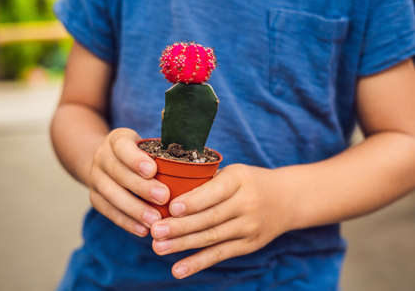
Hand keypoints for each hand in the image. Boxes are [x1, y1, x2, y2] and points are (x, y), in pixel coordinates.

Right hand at [88, 128, 169, 236]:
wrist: (107, 162)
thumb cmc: (139, 154)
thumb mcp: (147, 144)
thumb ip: (162, 152)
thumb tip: (196, 164)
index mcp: (117, 140)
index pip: (123, 147)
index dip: (136, 159)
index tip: (153, 170)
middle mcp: (102, 157)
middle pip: (118, 173)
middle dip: (141, 187)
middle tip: (164, 197)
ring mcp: (96, 178)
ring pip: (111, 194)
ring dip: (134, 209)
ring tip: (155, 220)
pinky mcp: (95, 198)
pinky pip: (109, 211)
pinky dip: (126, 222)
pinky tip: (143, 230)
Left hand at [150, 164, 295, 278]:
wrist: (287, 199)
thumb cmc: (249, 182)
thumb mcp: (234, 173)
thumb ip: (208, 181)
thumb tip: (168, 193)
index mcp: (240, 179)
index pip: (215, 191)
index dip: (194, 201)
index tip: (172, 208)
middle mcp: (247, 203)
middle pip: (210, 217)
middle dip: (181, 226)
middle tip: (155, 231)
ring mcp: (249, 227)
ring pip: (212, 238)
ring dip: (183, 245)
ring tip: (158, 247)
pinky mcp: (248, 245)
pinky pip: (220, 255)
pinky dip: (198, 263)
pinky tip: (178, 269)